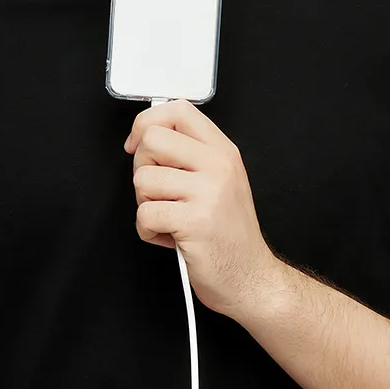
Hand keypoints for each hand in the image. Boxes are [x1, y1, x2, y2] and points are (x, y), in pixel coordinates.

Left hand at [124, 99, 283, 321]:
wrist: (251, 277)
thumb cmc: (229, 234)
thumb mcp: (221, 181)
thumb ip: (191, 155)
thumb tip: (146, 137)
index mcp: (223, 151)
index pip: (178, 110)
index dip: (147, 123)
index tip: (138, 145)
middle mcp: (218, 166)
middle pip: (152, 140)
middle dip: (141, 167)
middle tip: (158, 192)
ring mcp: (208, 193)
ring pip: (143, 179)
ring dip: (145, 204)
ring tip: (168, 218)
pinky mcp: (194, 221)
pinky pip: (145, 214)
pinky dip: (147, 232)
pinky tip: (169, 237)